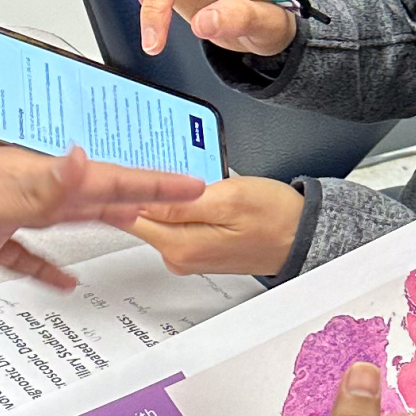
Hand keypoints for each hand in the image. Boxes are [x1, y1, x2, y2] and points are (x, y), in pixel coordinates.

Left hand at [0, 145, 204, 288]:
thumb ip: (30, 187)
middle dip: (141, 191)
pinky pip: (23, 251)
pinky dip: (48, 263)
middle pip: (90, 190)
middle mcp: (12, 186)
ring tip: (143, 223)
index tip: (191, 182)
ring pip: (64, 215)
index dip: (148, 181)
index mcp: (20, 173)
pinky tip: (62, 278)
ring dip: (106, 218)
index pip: (99, 176)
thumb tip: (81, 161)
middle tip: (185, 193)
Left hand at [101, 174, 304, 275]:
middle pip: (137, 217)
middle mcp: (177, 256)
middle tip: (126, 159)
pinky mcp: (193, 249)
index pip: (129, 215)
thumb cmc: (275, 217)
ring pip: (154, 218)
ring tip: (152, 170)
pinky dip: (169, 204)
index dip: (119, 189)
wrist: (302, 236)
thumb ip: (181, 204)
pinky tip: (175, 189)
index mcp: (181, 244)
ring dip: (152, 195)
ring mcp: (185, 255)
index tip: (113, 168)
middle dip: (133, 190)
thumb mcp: (228, 198)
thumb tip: (141, 203)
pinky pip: (170, 222)